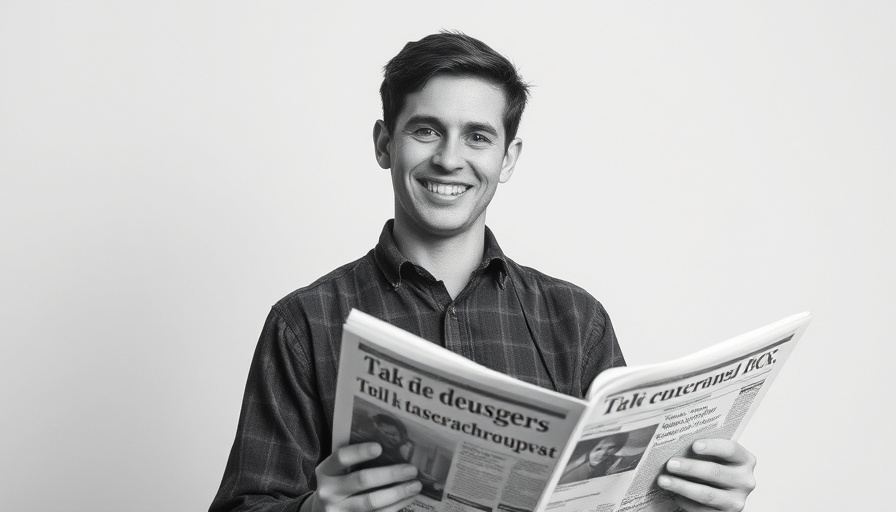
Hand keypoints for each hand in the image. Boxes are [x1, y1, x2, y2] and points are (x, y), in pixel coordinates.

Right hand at [302, 442, 421, 511]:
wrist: (323, 511)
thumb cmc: (338, 483)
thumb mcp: (338, 470)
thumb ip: (355, 460)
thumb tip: (394, 448)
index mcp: (325, 471)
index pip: (341, 457)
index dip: (360, 452)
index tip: (380, 447)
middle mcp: (328, 492)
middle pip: (362, 480)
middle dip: (390, 474)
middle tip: (411, 470)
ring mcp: (339, 511)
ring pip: (372, 502)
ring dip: (398, 493)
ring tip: (415, 486)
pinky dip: (395, 507)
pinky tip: (407, 498)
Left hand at [657, 439, 756, 511]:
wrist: (721, 491)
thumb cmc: (715, 468)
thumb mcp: (715, 457)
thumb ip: (702, 450)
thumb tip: (674, 444)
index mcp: (745, 460)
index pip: (731, 450)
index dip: (713, 447)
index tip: (694, 446)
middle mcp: (744, 481)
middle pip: (715, 472)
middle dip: (690, 468)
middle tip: (670, 464)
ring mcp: (736, 501)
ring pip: (707, 494)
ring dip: (682, 487)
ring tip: (664, 480)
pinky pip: (703, 510)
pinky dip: (686, 502)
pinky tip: (675, 496)